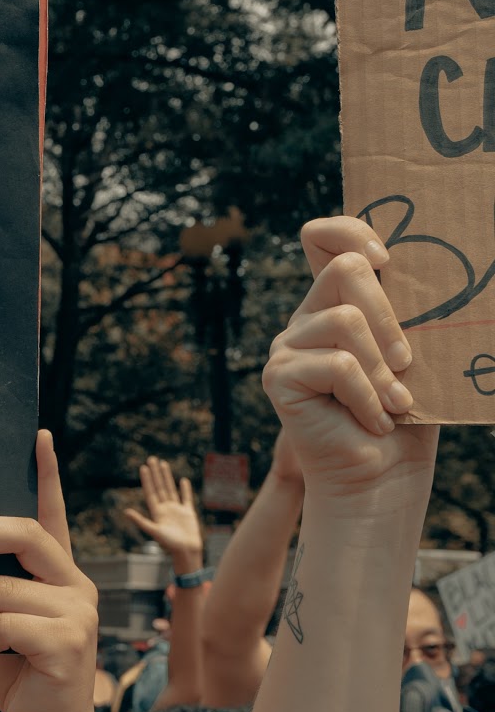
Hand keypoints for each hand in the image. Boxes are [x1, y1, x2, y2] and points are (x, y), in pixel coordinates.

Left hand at [123, 457, 202, 569]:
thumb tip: (125, 511)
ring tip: (163, 464)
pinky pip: (186, 498)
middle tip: (152, 458)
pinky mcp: (188, 514)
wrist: (187, 552)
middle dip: (156, 473)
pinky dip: (185, 489)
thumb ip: (140, 521)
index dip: (147, 480)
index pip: (150, 492)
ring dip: (167, 477)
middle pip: (159, 487)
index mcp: (157, 512)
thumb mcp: (154, 531)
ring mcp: (177, 510)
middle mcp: (166, 509)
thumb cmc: (170, 544)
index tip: (143, 467)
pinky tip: (183, 480)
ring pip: (171, 489)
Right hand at [263, 216, 436, 509]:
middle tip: (407, 362)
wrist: (381, 481)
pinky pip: (336, 365)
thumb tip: (432, 280)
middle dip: (388, 313)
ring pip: (344, 321)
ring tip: (395, 403)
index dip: (352, 231)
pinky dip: (368, 397)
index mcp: (337, 303)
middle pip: (345, 268)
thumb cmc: (405, 418)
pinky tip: (372, 420)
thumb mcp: (414, 354)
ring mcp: (287, 345)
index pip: (323, 237)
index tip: (387, 262)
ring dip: (383, 368)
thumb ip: (405, 314)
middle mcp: (307, 316)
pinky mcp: (279, 376)